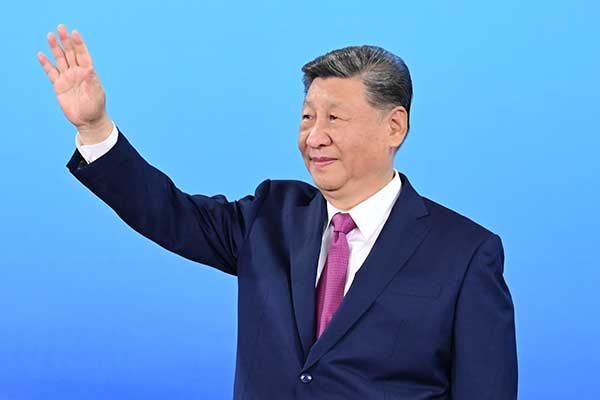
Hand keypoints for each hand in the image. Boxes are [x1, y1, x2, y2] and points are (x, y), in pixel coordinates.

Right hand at [38, 24, 111, 143]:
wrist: (88, 121)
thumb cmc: (96, 108)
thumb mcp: (96, 95)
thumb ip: (92, 82)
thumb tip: (90, 70)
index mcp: (88, 73)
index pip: (83, 55)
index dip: (79, 44)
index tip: (75, 32)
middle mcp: (77, 73)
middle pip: (70, 53)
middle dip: (66, 41)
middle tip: (60, 27)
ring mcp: (67, 78)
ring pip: (60, 60)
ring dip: (55, 48)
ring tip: (50, 35)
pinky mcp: (59, 86)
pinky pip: (51, 72)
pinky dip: (46, 64)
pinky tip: (41, 55)